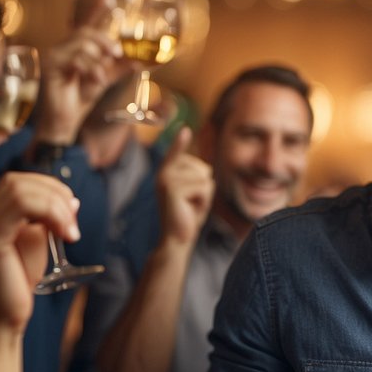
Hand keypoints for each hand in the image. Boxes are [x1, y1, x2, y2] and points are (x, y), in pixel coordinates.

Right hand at [0, 173, 80, 334]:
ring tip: (71, 232)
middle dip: (55, 195)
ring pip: (23, 191)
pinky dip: (52, 215)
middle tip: (73, 224)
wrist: (3, 316)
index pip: (21, 181)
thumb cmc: (19, 279)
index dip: (52, 188)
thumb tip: (71, 200)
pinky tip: (67, 235)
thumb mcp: (36, 240)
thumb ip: (47, 218)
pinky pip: (23, 206)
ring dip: (57, 207)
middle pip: (21, 182)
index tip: (72, 212)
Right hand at [35, 0, 125, 143]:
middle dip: (104, 40)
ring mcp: (56, 54)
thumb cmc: (81, 97)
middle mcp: (65, 47)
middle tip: (117, 53)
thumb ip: (119, 68)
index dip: (97, 11)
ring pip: (82, 44)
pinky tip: (96, 80)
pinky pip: (75, 59)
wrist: (66, 119)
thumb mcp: (105, 79)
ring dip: (97, 58)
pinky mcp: (51, 65)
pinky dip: (89, 69)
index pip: (88, 24)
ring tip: (102, 74)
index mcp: (78, 48)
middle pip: (87, 32)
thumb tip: (140, 62)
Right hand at [156, 127, 213, 245]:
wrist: (176, 240)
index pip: (176, 153)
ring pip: (204, 177)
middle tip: (191, 203)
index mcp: (167, 173)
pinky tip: (191, 210)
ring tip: (190, 207)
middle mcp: (164, 174)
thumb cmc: (188, 217)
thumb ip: (198, 180)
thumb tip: (207, 172)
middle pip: (202, 168)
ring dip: (205, 195)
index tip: (184, 130)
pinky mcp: (173, 189)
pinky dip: (204, 201)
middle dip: (205, 186)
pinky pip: (204, 187)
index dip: (180, 142)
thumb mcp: (194, 195)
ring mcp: (167, 180)